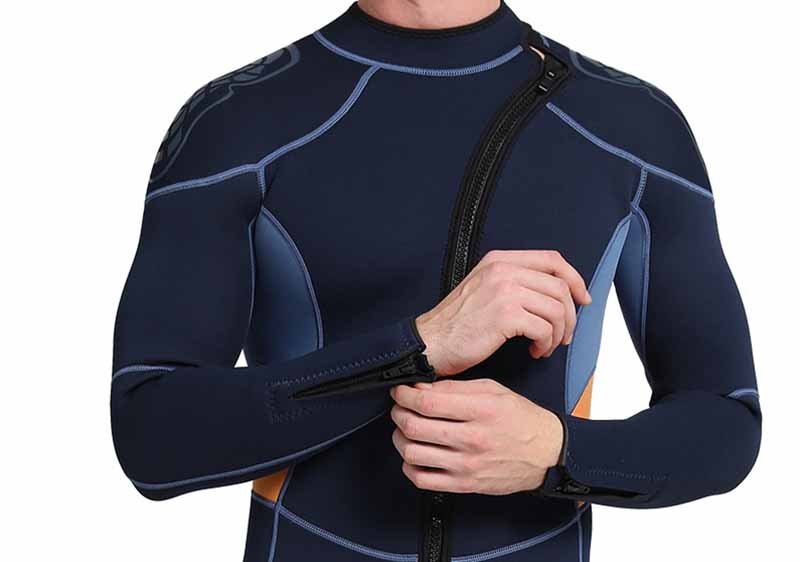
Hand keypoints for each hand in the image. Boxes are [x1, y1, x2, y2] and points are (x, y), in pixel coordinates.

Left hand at [390, 379, 562, 494]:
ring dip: (400, 438)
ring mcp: (467, 465)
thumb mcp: (493, 390)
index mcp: (481, 410)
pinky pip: (422, 479)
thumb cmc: (521, 420)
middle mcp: (472, 439)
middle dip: (398, 413)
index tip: (400, 391)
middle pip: (415, 426)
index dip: (405, 395)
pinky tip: (415, 455)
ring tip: (405, 430)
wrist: (547, 454)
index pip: (428, 403)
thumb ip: (455, 388)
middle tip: (400, 408)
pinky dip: (409, 466)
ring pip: (412, 453)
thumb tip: (421, 388)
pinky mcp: (464, 485)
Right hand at [416, 250, 589, 374]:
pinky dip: (545, 343)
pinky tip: (533, 351)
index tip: (582, 299)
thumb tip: (552, 293)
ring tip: (545, 346)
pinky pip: (544, 328)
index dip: (574, 279)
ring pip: (556, 308)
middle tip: (563, 335)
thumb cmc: (456, 324)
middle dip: (570, 315)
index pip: (552, 259)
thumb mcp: (483, 289)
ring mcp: (504, 290)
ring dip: (557, 333)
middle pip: (559, 286)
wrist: (431, 342)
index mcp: (499, 261)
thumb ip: (513, 282)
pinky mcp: (505, 315)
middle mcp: (503, 270)